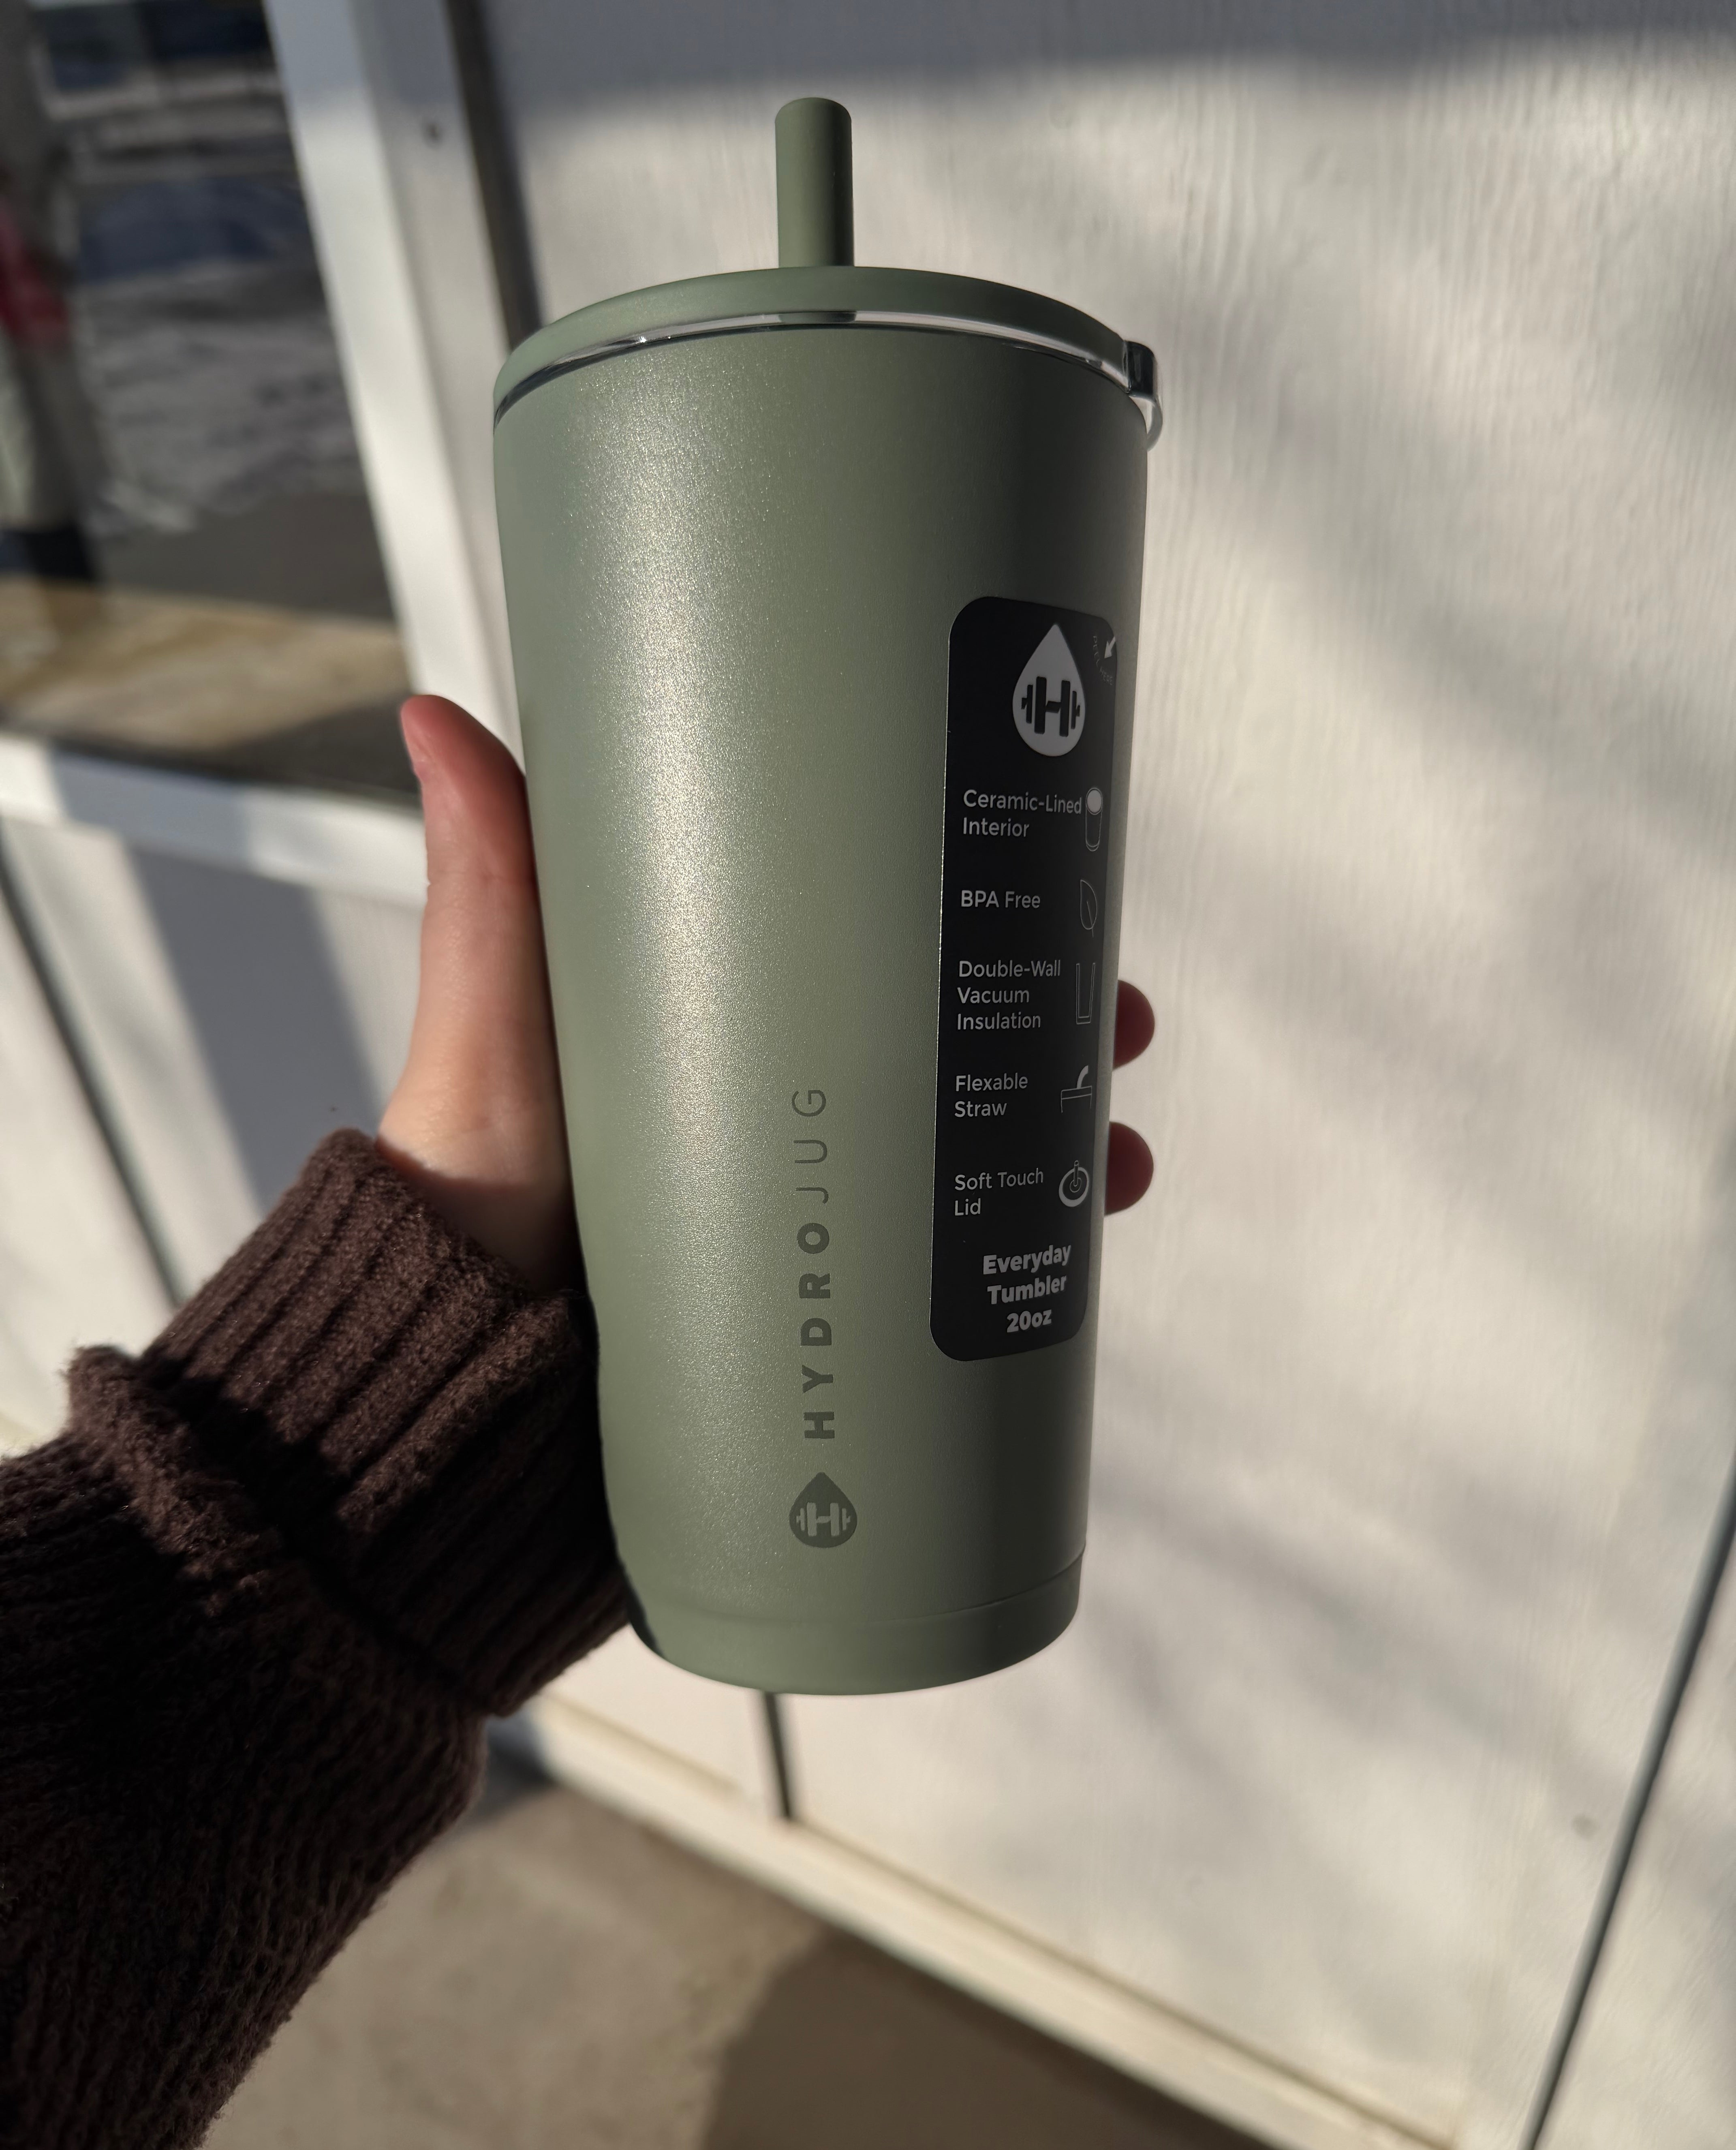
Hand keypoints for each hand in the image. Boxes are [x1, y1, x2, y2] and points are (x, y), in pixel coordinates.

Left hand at [378, 696, 1155, 1289]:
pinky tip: (1066, 1261)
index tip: (1043, 887)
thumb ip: (493, 889)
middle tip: (1114, 1024)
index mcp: (716, 1025)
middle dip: (1046, 1031)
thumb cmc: (470, 1192)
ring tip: (1112, 1158)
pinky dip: (1010, 1268)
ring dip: (1054, 1148)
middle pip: (935, 1051)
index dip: (962, 917)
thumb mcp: (496, 1023)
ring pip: (957, 1163)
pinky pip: (931, 1281)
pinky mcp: (809, 1308)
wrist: (463, 1382)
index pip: (862, 948)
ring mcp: (798, 1213)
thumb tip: (438, 719)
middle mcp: (770, 1112)